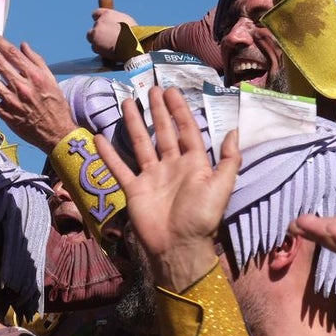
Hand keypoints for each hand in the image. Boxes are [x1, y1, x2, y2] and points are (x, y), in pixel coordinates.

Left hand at [0, 33, 77, 151]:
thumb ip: (37, 62)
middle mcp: (23, 87)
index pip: (13, 54)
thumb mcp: (52, 81)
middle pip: (0, 64)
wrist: (57, 132)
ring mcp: (13, 101)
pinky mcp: (6, 114)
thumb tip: (23, 45)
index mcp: (35, 77)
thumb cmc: (56, 106)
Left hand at [86, 7, 138, 60]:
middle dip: (100, 32)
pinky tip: (110, 52)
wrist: (133, 47)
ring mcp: (95, 34)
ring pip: (93, 38)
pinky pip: (95, 48)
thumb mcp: (128, 22)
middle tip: (109, 38)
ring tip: (111, 47)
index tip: (103, 24)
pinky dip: (101, 51)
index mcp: (107, 14)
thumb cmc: (135, 35)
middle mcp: (99, 23)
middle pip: (95, 27)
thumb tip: (115, 25)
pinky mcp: (95, 46)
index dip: (100, 19)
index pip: (96, 13)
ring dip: (99, 42)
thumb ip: (117, 21)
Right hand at [97, 87, 240, 290]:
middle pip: (163, 132)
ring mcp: (152, 177)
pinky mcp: (134, 189)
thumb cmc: (202, 216)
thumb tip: (236, 130)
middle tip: (151, 89)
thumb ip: (229, 159)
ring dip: (134, 124)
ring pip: (141, 144)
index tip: (172, 91)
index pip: (187, 130)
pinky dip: (109, 155)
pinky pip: (120, 168)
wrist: (179, 246)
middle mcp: (172, 166)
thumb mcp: (221, 186)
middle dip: (158, 111)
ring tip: (127, 102)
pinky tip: (100, 138)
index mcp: (194, 164)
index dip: (180, 111)